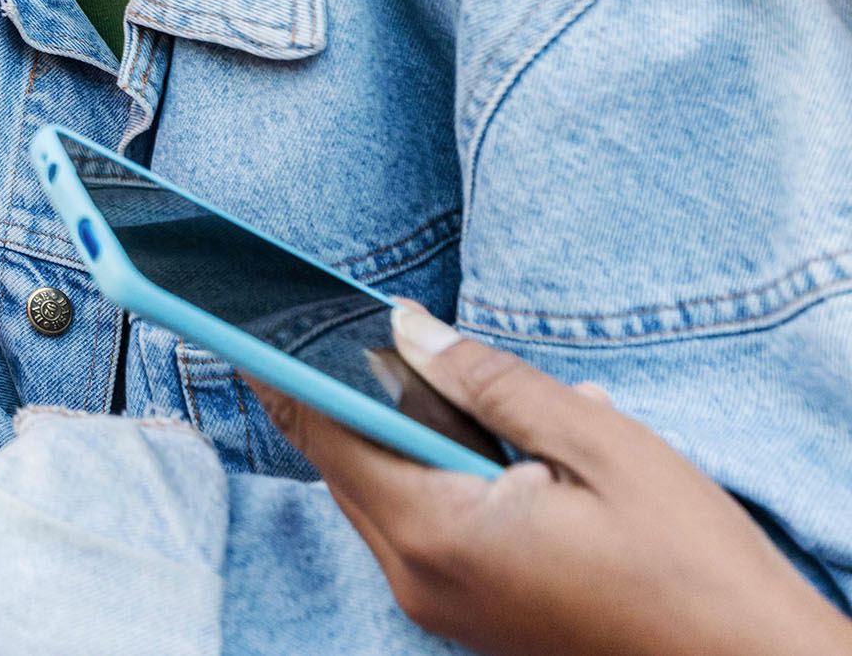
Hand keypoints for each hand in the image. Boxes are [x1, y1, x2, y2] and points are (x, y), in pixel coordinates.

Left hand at [255, 302, 851, 655]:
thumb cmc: (692, 563)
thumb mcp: (597, 443)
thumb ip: (489, 381)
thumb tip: (405, 327)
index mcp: (436, 533)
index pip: (324, 432)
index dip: (280, 367)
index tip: (234, 313)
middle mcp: (418, 578)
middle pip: (343, 462)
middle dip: (338, 389)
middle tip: (331, 318)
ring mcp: (440, 604)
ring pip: (380, 492)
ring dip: (392, 432)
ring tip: (417, 369)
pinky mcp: (468, 613)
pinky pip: (418, 524)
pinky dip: (428, 474)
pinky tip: (478, 436)